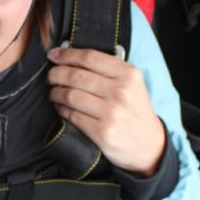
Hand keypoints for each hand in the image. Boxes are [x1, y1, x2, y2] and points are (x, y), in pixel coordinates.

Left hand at [47, 47, 165, 176]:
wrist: (149, 145)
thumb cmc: (135, 110)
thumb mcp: (132, 84)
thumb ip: (107, 69)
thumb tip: (69, 57)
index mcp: (128, 74)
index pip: (90, 57)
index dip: (67, 54)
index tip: (53, 55)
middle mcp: (121, 91)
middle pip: (76, 75)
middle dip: (56, 74)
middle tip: (50, 76)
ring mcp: (111, 113)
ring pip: (70, 95)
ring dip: (56, 92)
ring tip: (53, 92)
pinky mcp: (102, 132)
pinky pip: (72, 115)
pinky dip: (61, 110)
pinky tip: (61, 108)